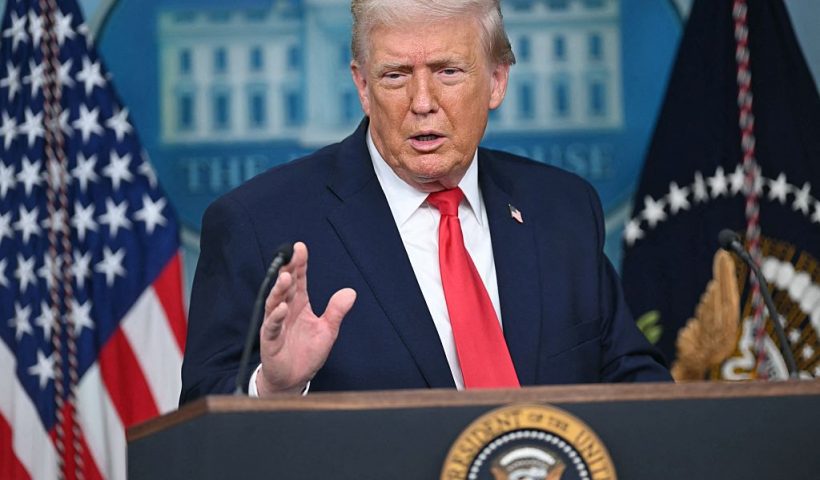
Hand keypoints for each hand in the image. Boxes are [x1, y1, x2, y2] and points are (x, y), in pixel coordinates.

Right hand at [256, 242, 355, 395]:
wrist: (294, 379)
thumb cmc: (307, 353)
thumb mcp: (328, 330)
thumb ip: (336, 311)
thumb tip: (351, 292)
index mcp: (299, 305)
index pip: (299, 280)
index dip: (300, 264)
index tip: (300, 247)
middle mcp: (286, 310)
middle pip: (285, 286)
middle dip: (288, 270)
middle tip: (291, 255)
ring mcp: (276, 324)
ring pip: (274, 302)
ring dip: (279, 290)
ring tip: (286, 277)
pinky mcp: (270, 341)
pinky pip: (272, 326)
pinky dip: (276, 317)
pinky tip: (282, 308)